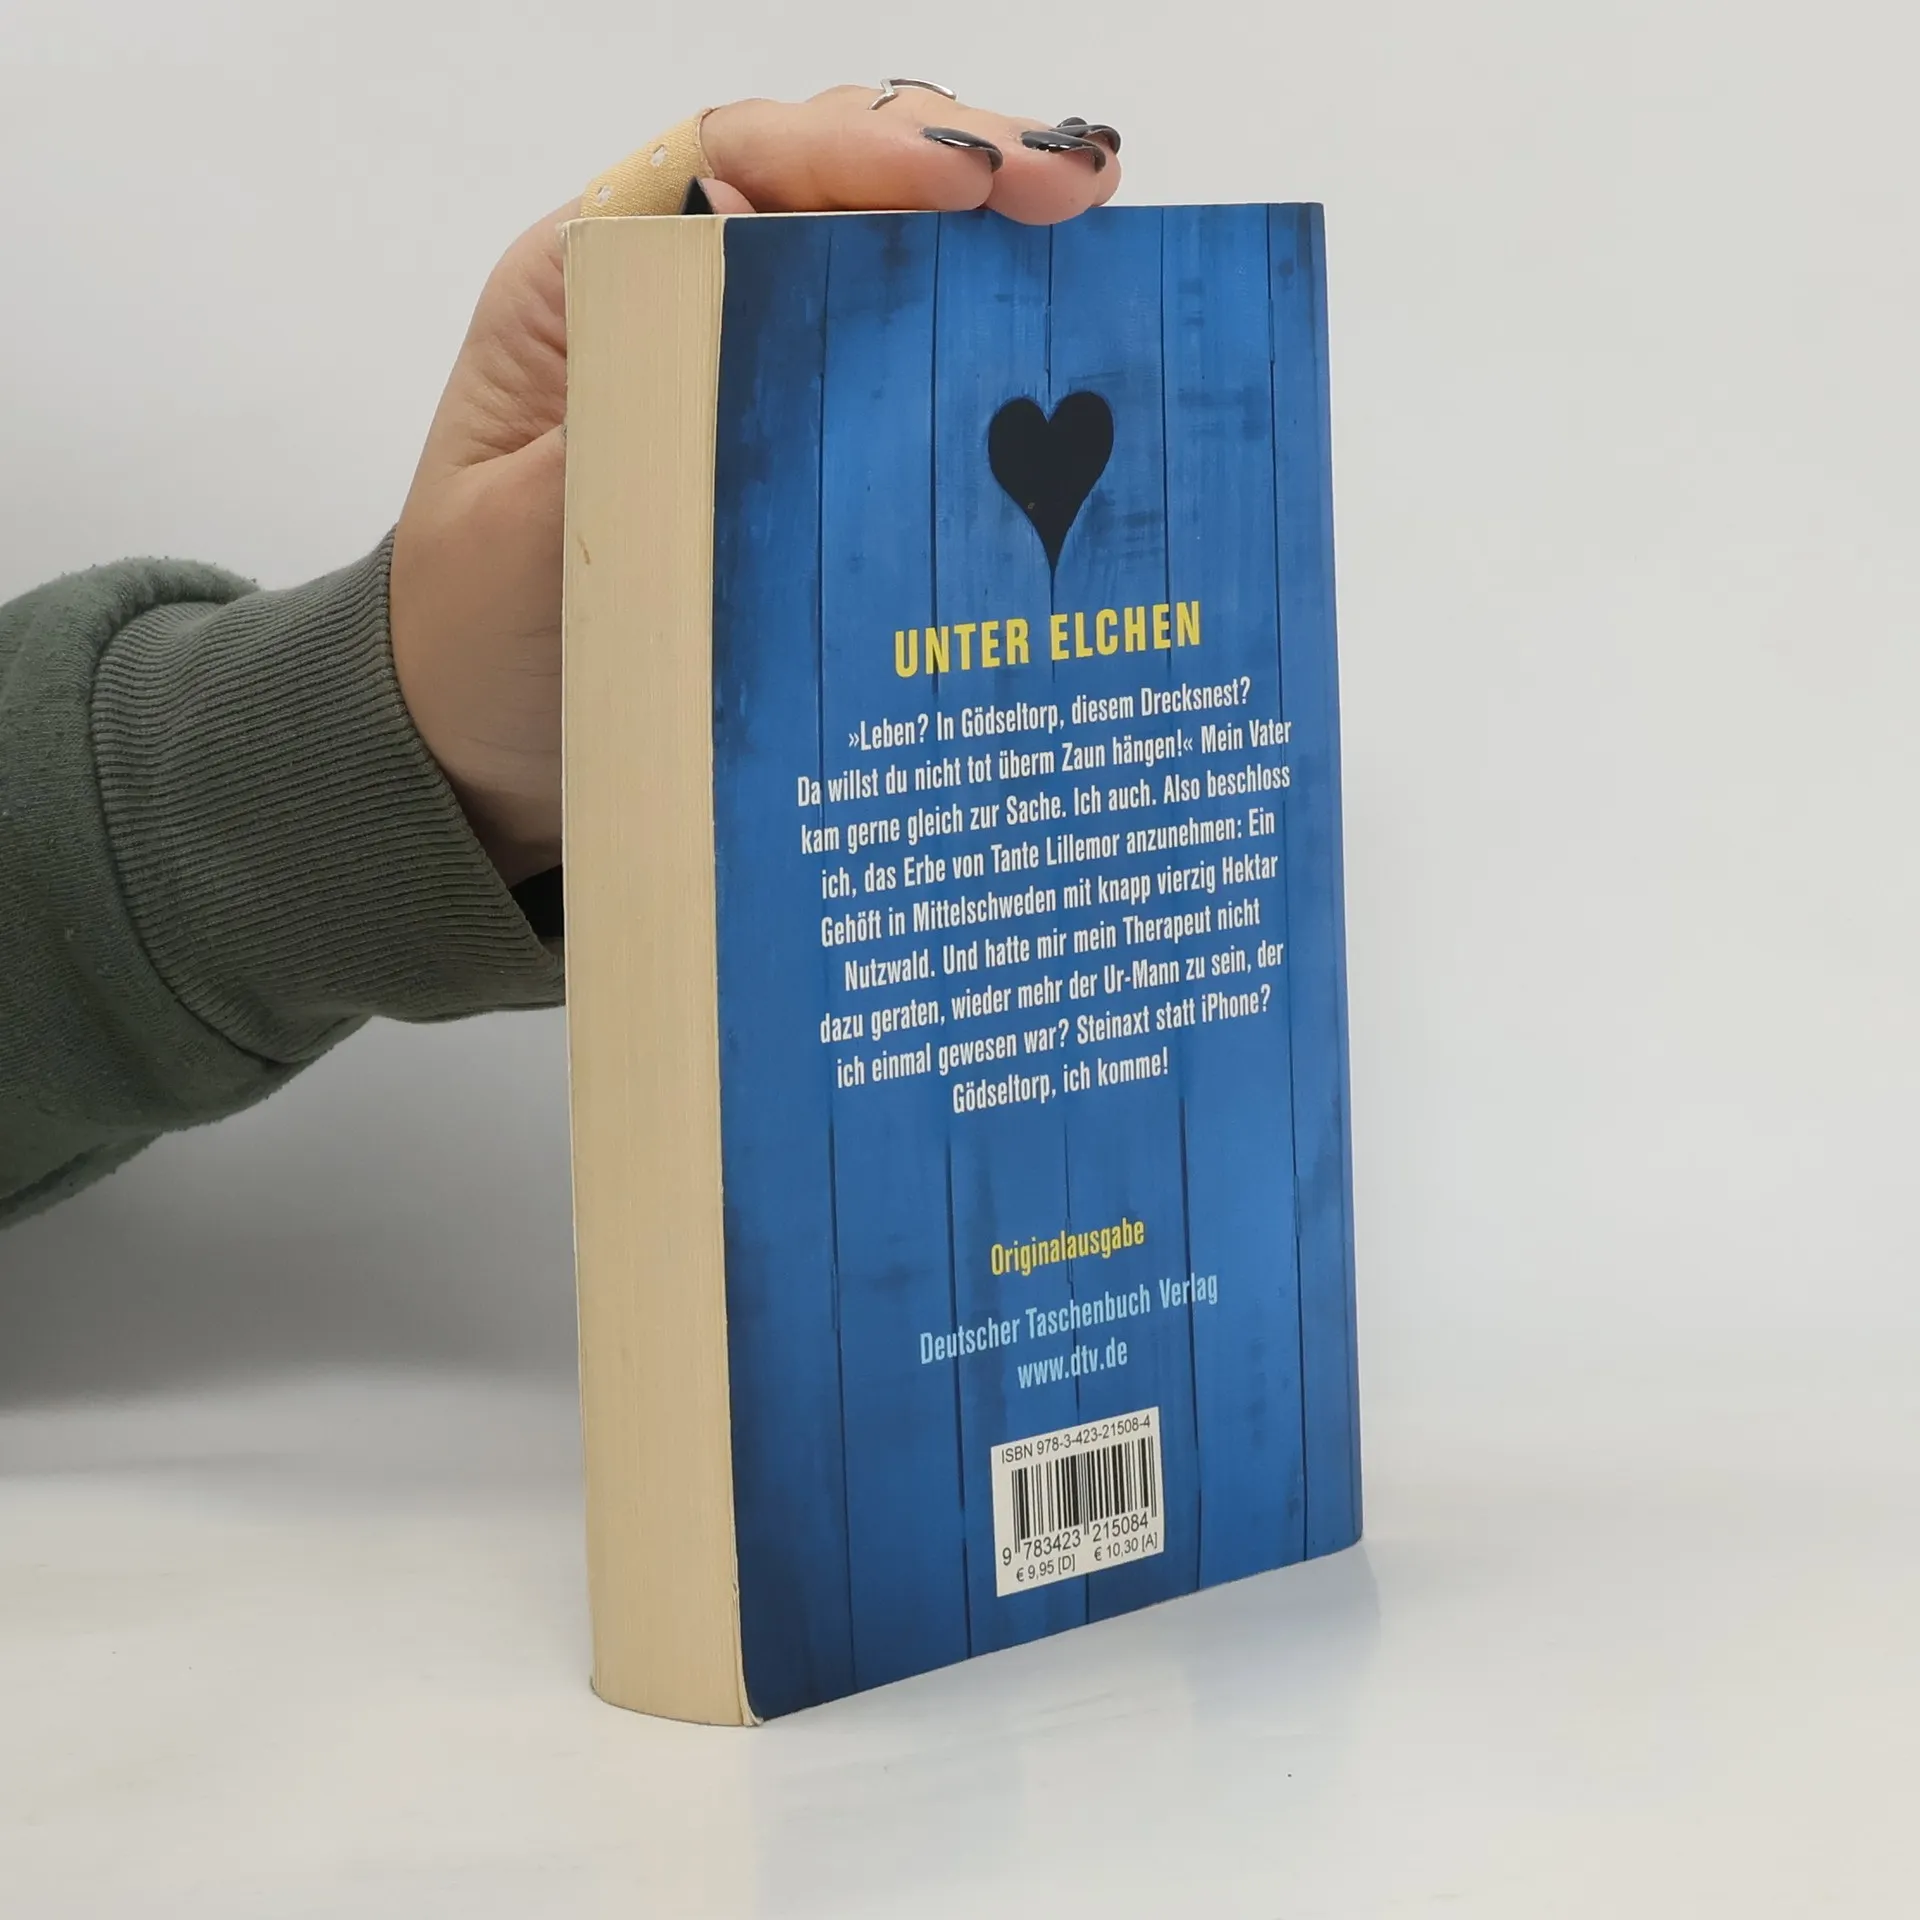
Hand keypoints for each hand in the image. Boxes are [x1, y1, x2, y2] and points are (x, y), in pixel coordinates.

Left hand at [389, 85, 1122, 886]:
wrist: (483, 751)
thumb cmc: (479, 641)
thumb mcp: (532, 534)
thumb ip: (629, 423)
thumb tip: (749, 314)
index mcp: (589, 287)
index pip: (737, 158)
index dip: (859, 150)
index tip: (968, 181)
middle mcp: (675, 305)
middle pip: (830, 182)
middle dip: (959, 161)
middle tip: (1079, 186)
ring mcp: (742, 377)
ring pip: (875, 265)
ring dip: (983, 243)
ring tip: (1093, 229)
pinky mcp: (789, 457)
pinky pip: (887, 378)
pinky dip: (968, 353)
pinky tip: (1050, 348)